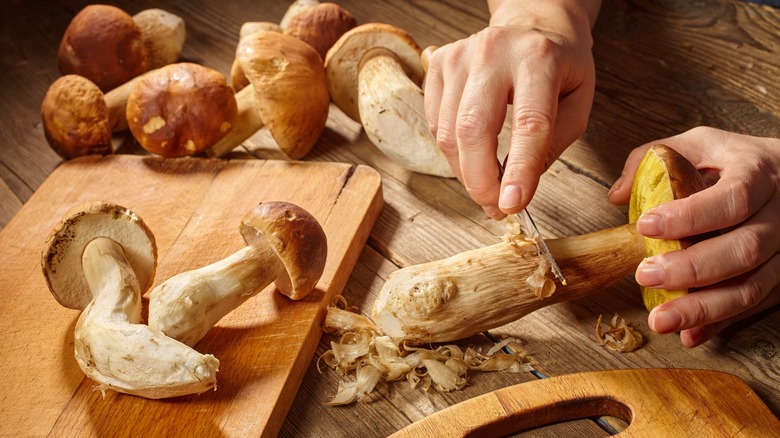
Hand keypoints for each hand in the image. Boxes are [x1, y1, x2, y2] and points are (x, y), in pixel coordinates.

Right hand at [423, 1, 597, 217]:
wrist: (532, 24)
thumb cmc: (559, 66)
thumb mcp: (577, 104)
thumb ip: (550, 146)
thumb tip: (514, 189)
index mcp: (539, 59)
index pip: (528, 123)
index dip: (520, 170)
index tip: (512, 205)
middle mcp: (494, 52)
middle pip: (473, 129)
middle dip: (480, 180)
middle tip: (494, 206)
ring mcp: (460, 56)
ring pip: (448, 133)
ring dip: (465, 171)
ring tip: (487, 183)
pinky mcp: (438, 64)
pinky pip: (434, 123)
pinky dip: (452, 150)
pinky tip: (472, 151)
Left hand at [609, 126, 779, 346]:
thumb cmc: (735, 161)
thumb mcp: (699, 145)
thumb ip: (655, 159)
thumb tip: (617, 195)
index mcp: (759, 173)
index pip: (732, 198)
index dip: (690, 216)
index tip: (646, 226)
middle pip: (743, 249)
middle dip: (690, 269)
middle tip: (644, 274)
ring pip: (752, 287)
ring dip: (703, 308)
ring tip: (660, 320)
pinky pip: (755, 307)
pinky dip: (719, 324)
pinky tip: (689, 335)